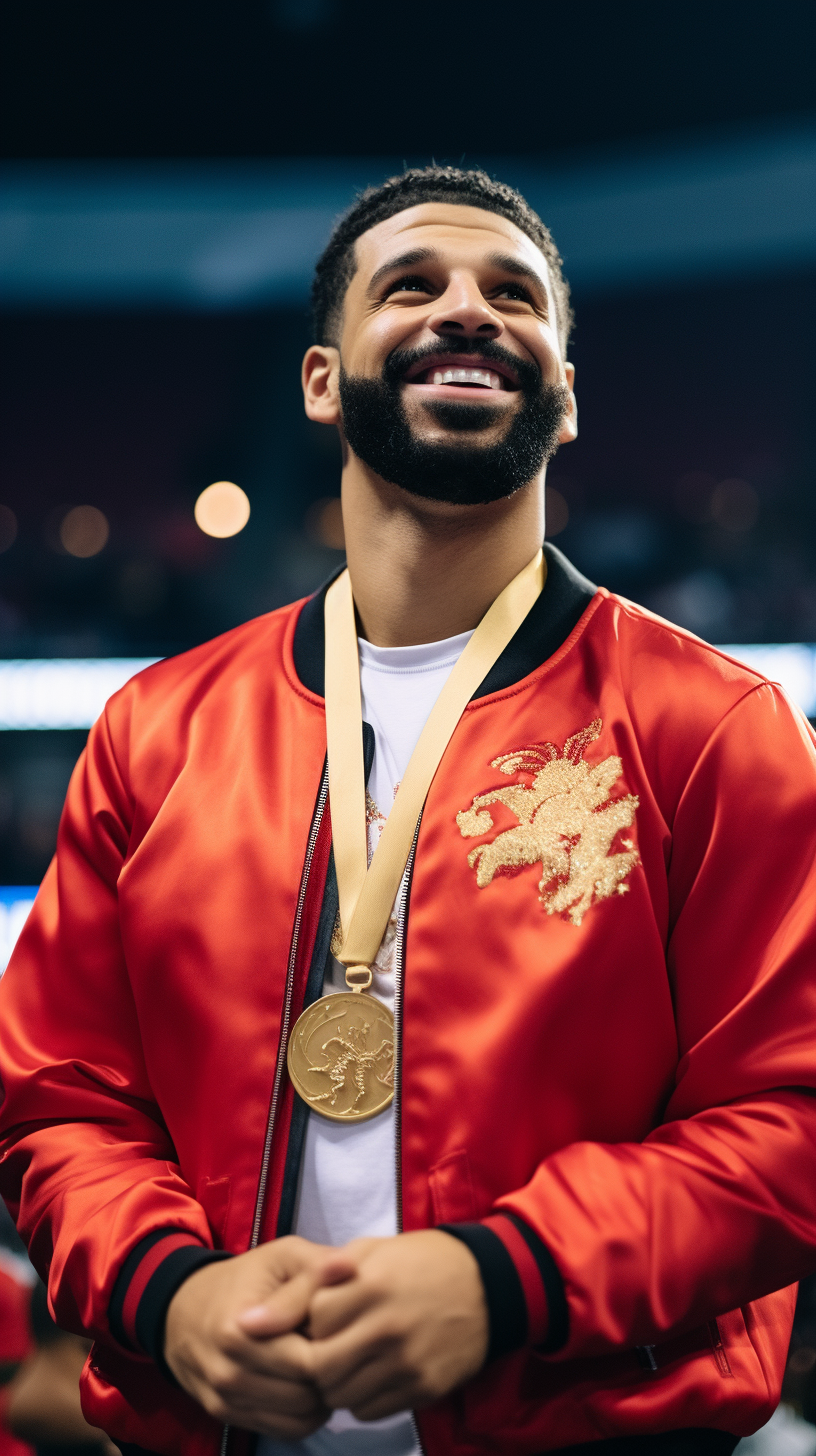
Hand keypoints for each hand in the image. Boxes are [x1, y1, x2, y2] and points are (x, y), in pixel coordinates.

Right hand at [164, 1236, 353, 1439]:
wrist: (184, 1308)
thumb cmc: (244, 1279)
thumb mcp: (280, 1258)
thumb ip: (315, 1267)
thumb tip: (350, 1267)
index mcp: (240, 1332)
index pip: (310, 1361)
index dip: (335, 1346)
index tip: (342, 1328)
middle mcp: (229, 1374)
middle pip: (306, 1395)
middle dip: (330, 1375)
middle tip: (338, 1350)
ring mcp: (226, 1399)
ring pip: (299, 1419)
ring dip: (319, 1398)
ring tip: (323, 1366)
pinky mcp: (227, 1415)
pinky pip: (283, 1430)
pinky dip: (303, 1414)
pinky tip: (306, 1384)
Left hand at [306, 1230, 487, 1420]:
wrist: (487, 1284)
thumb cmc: (417, 1262)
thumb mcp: (367, 1251)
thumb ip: (309, 1282)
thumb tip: (247, 1323)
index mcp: (370, 1284)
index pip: (310, 1321)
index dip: (310, 1319)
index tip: (323, 1313)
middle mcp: (387, 1327)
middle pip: (320, 1367)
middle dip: (315, 1359)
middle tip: (329, 1344)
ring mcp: (406, 1362)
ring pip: (340, 1395)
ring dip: (336, 1382)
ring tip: (351, 1358)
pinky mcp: (422, 1388)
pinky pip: (368, 1411)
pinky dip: (361, 1398)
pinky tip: (373, 1373)